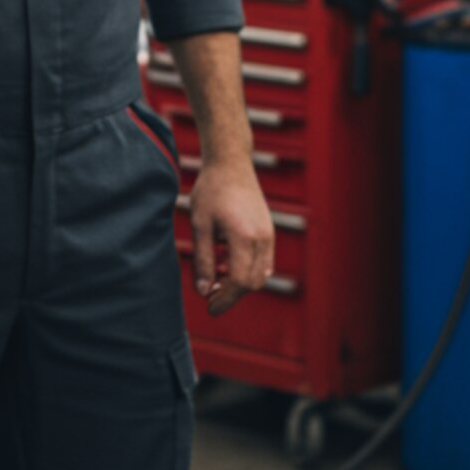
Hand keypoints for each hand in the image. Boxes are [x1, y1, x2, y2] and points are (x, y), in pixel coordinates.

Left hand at [188, 158, 275, 315]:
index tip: (208, 306)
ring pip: (261, 275)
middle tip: (209, 293)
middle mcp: (262, 238)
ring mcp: (269, 234)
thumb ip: (202, 259)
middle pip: (253, 283)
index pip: (240, 282)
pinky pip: (264, 262)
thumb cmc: (211, 190)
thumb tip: (203, 290)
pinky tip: (227, 262)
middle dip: (232, 294)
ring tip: (217, 276)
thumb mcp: (200, 225)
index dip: (224, 299)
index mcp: (244, 237)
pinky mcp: (269, 230)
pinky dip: (249, 270)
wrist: (231, 163)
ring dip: (241, 283)